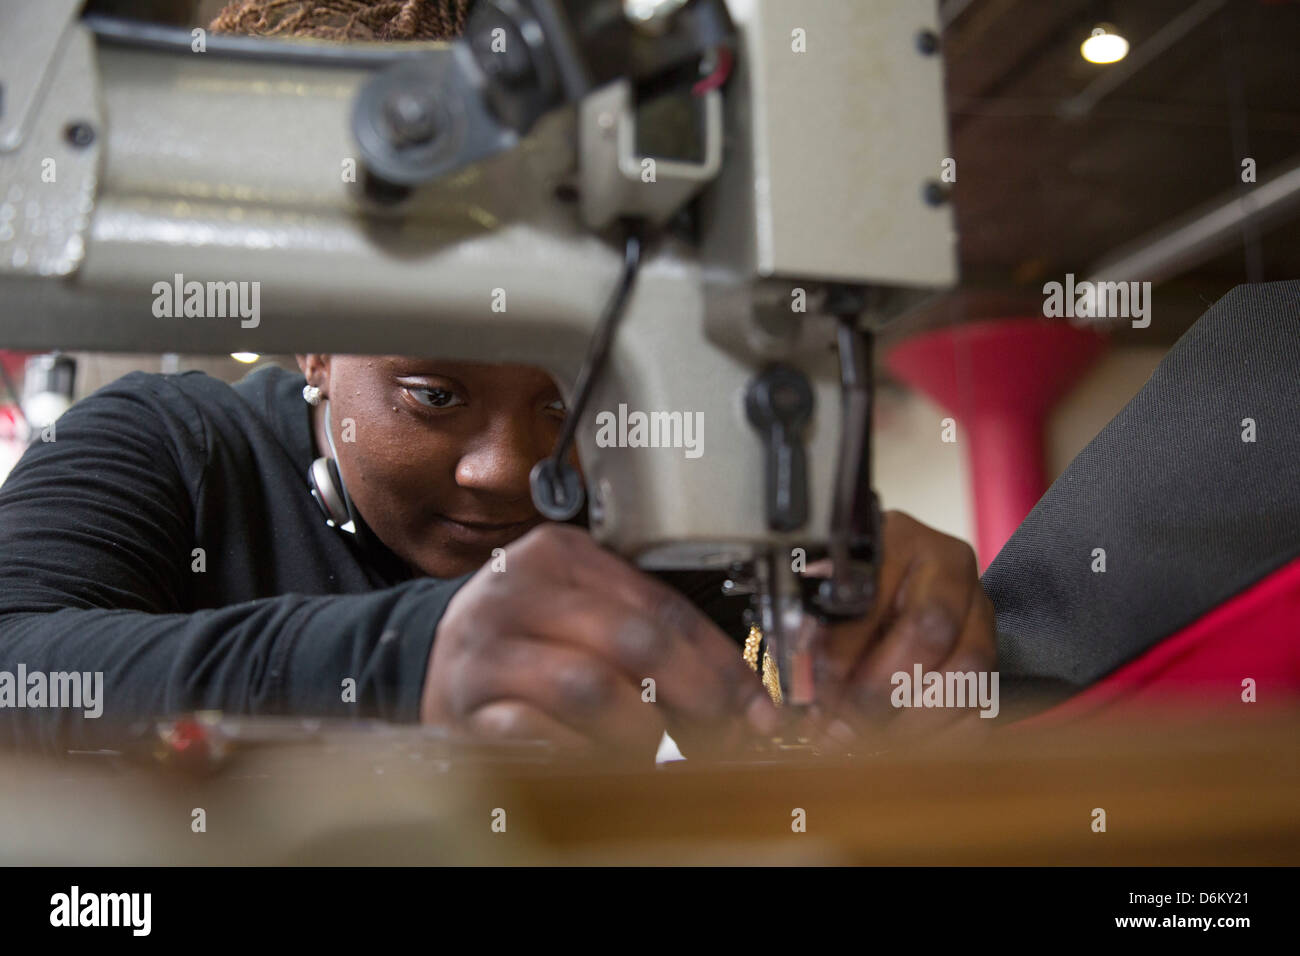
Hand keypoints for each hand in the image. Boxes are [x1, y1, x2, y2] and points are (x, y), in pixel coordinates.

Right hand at [420, 524, 780, 756]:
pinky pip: (540, 734)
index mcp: (560, 554)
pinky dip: (582, 752)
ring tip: (654, 746)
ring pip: (589, 687)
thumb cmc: (526, 633)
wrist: (432, 655)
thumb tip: (736, 691)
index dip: (719, 659)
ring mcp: (489, 648)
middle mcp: (520, 591)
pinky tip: (599, 759)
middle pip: (631, 639)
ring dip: (639, 728)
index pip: (660, 604)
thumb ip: (648, 629)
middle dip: (693, 691)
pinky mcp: (468, 705)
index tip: (755, 705)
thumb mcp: (581, 605)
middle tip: (722, 729)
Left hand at [811, 511, 996, 743]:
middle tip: (842, 725)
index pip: (876, 597)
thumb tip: (794, 684)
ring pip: (968, 671)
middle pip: (931, 630)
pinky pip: (985, 700)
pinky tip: (906, 747)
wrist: (888, 581)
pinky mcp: (994, 651)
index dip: (841, 653)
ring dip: (915, 719)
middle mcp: (946, 566)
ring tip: (870, 742)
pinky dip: (946, 735)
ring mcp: (978, 608)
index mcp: (896, 538)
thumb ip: (799, 629)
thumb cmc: (837, 587)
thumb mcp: (812, 592)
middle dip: (881, 689)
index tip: (813, 692)